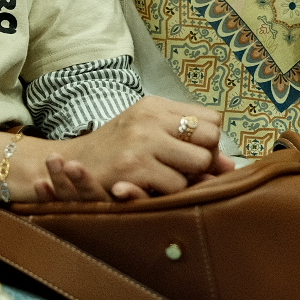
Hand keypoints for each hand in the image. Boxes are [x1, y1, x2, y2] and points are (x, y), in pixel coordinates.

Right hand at [37, 97, 232, 201]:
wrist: (68, 165)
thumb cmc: (114, 151)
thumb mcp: (147, 134)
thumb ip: (187, 144)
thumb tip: (230, 165)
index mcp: (155, 105)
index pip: (211, 118)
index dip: (209, 141)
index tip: (193, 154)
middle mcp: (150, 117)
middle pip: (210, 138)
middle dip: (205, 161)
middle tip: (184, 171)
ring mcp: (142, 141)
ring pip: (198, 164)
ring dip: (188, 180)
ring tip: (166, 181)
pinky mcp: (134, 167)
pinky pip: (176, 186)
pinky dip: (170, 194)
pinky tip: (152, 190)